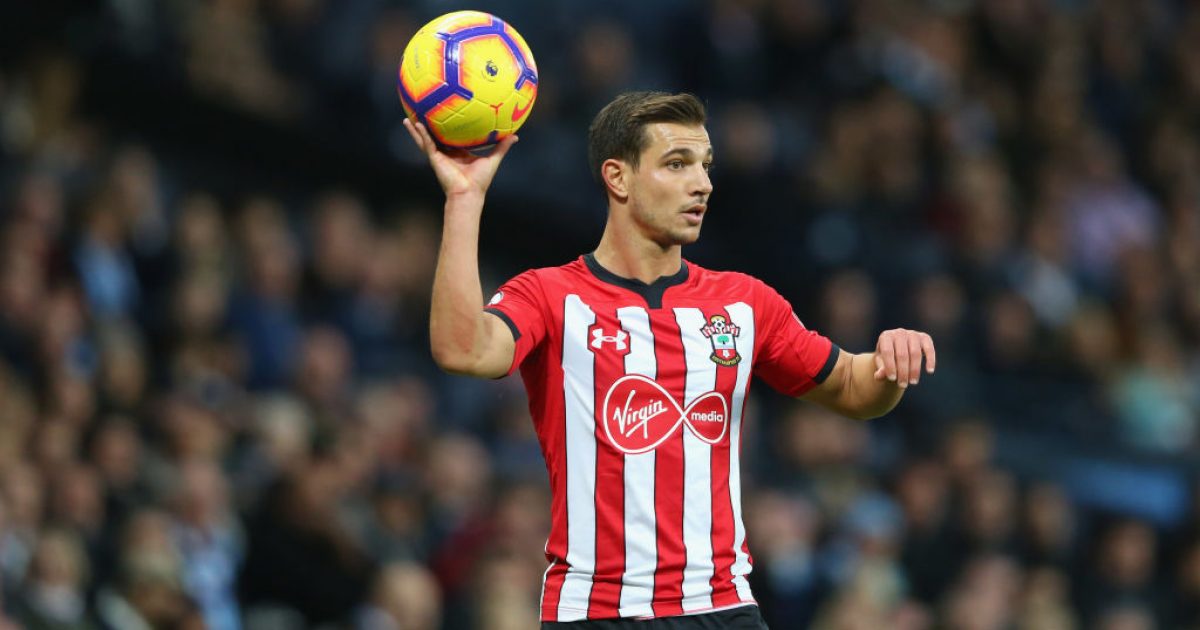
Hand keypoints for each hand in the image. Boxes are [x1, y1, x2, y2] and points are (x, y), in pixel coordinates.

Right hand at [403, 118, 517, 199]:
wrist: (469, 193)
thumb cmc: (480, 181)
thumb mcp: (493, 159)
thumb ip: (502, 147)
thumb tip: (515, 136)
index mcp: (458, 153)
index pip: (452, 137)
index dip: (449, 127)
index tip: (447, 114)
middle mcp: (447, 153)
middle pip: (435, 136)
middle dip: (428, 126)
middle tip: (422, 112)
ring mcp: (439, 156)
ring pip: (425, 139)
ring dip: (416, 130)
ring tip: (407, 117)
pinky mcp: (434, 159)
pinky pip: (426, 143)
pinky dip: (420, 134)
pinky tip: (415, 123)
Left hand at [873, 329, 935, 387]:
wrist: (898, 350)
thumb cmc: (888, 358)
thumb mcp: (881, 364)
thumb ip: (880, 369)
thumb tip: (878, 376)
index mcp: (886, 336)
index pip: (888, 351)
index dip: (889, 366)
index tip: (891, 379)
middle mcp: (899, 332)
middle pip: (902, 354)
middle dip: (902, 372)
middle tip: (903, 385)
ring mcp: (913, 334)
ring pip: (915, 353)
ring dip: (914, 369)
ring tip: (912, 382)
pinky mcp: (924, 337)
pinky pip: (929, 349)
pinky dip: (930, 360)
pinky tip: (929, 371)